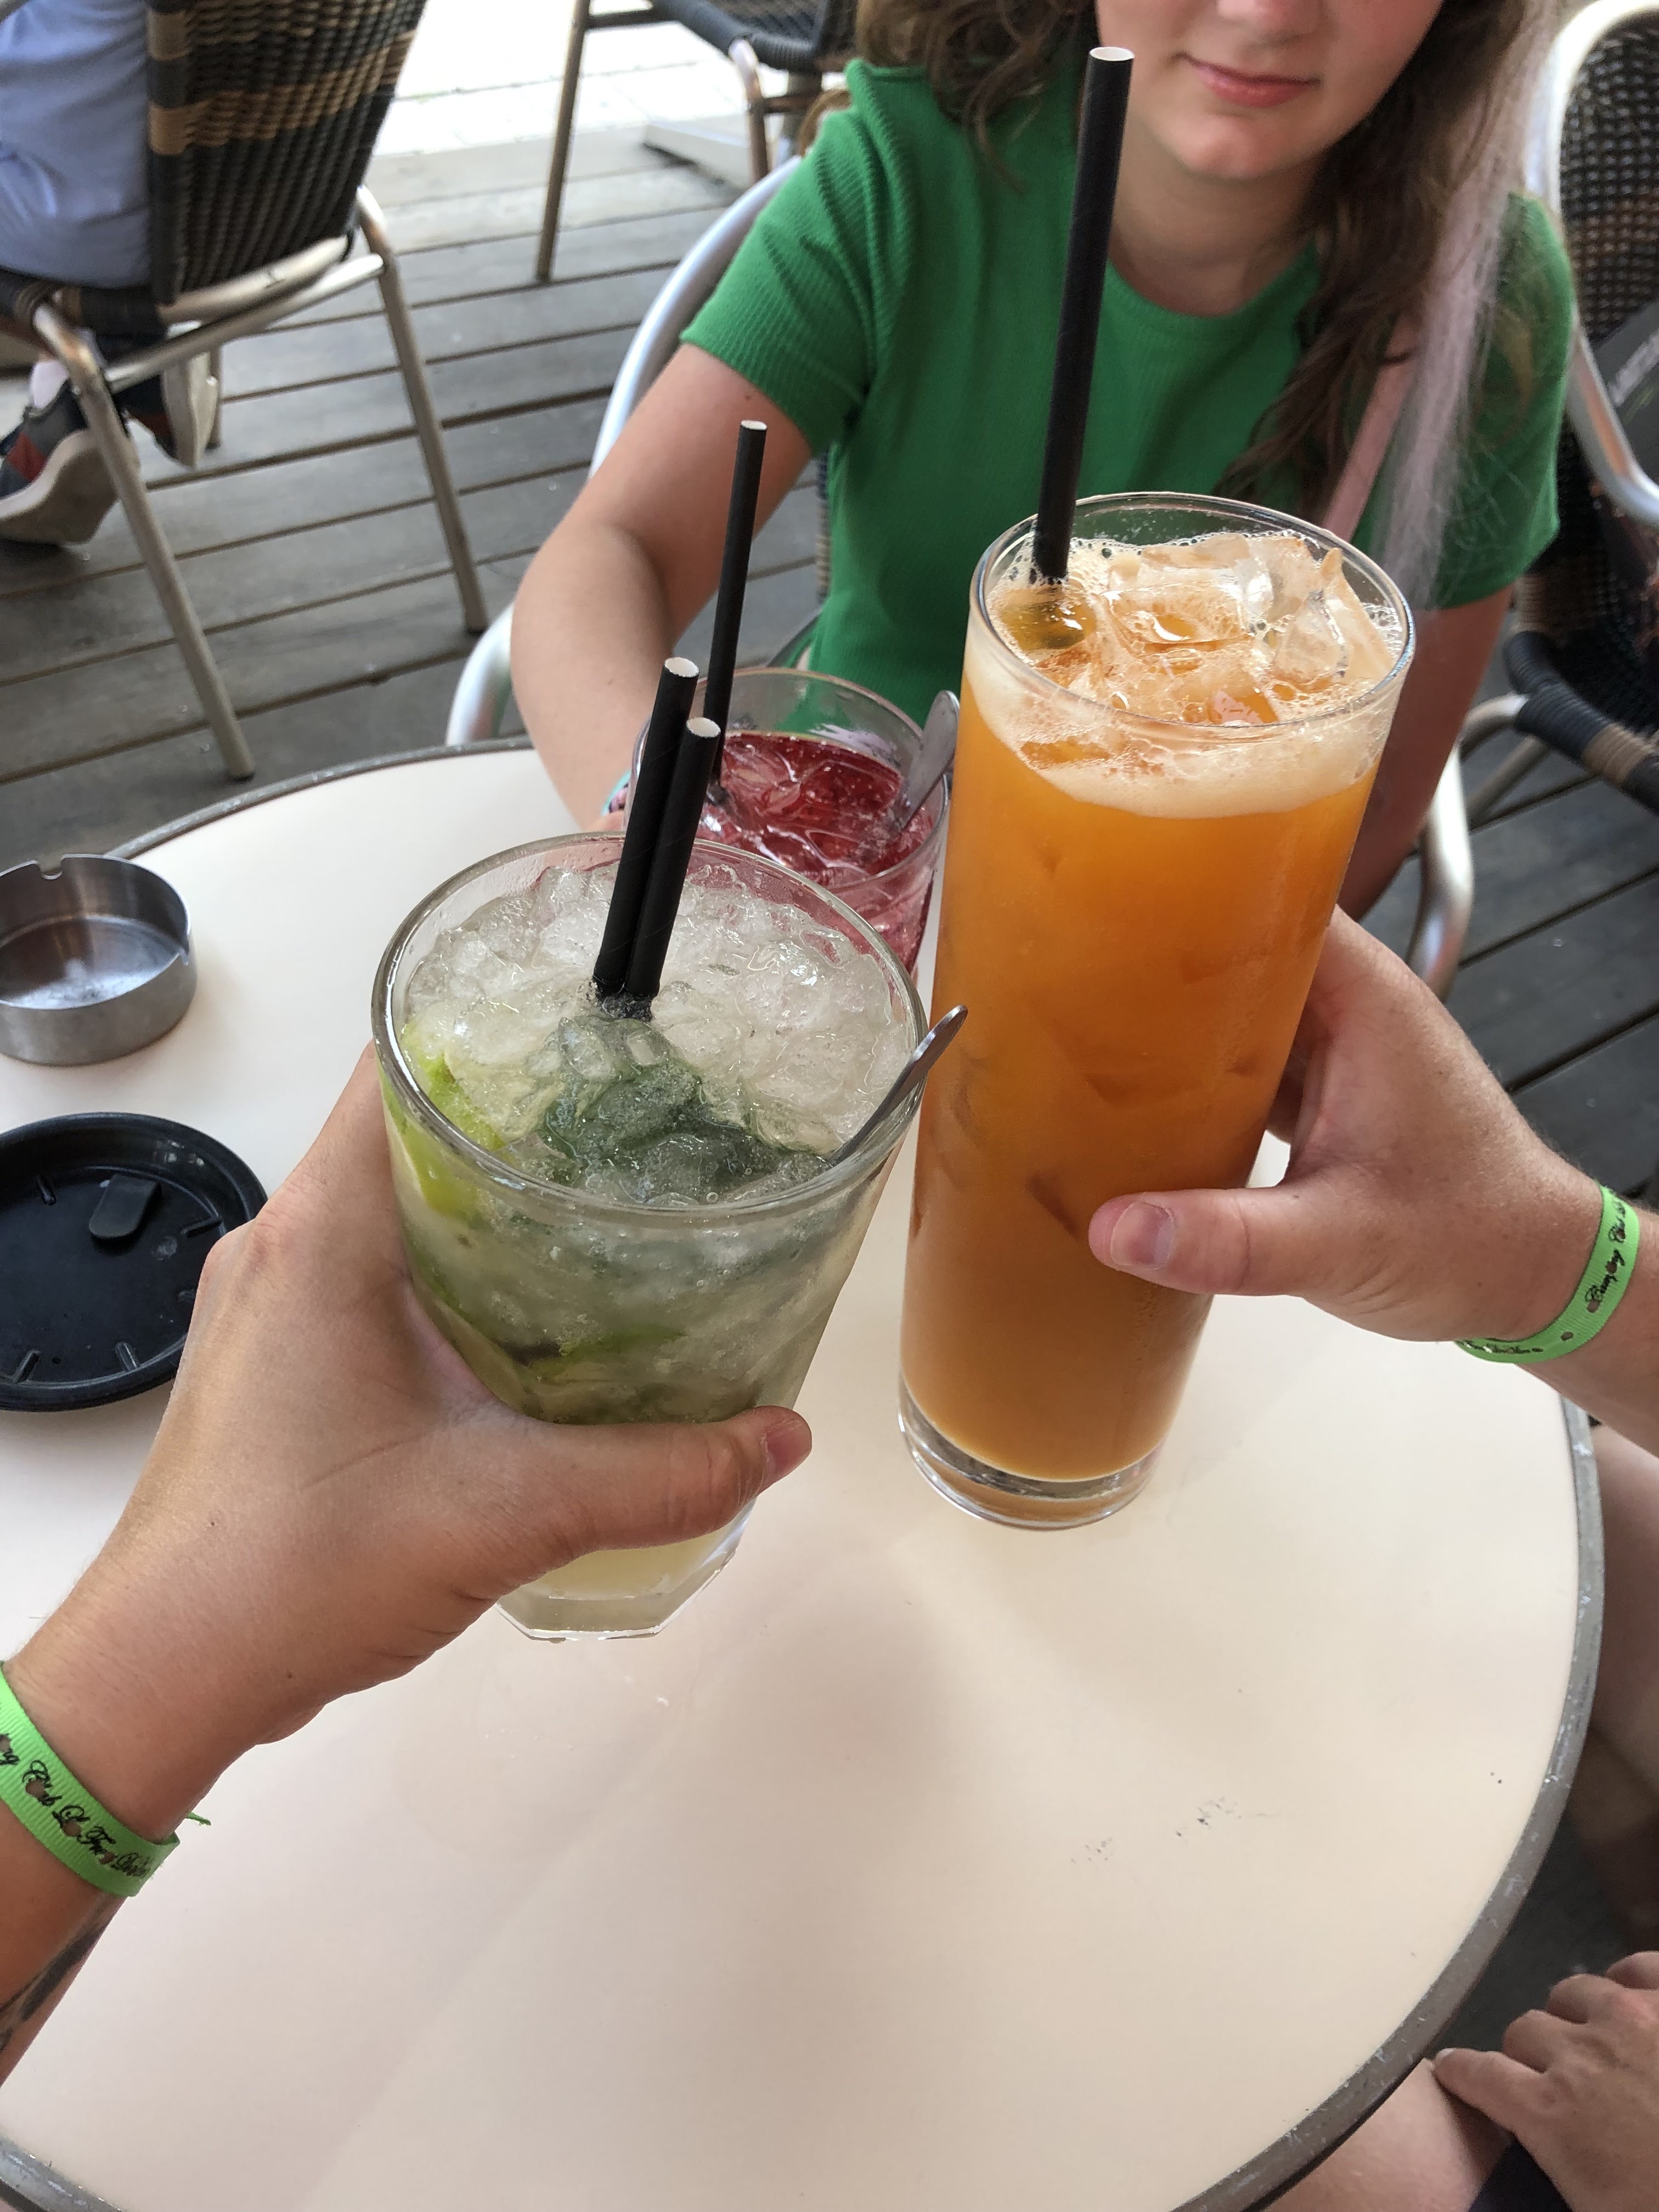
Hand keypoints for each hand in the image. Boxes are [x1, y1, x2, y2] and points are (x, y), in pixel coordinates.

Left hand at [7, 1053, 808, 1835]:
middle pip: (410, 1134)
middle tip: (637, 1149)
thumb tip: (778, 1440)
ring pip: (394, 1213)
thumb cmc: (297, 1567)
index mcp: (324, 1230)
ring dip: (489, 1215)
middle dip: (525, 1133)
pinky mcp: (277, 1362)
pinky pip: (374, 1279)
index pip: (403, 1065)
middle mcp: (284, 1244)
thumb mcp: (507, 1511)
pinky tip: (530, 1332)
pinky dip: (452, 1281)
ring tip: (603, 1232)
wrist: (168, 1673)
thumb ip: (657, 1473)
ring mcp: (270, 1304)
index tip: (603, 1053)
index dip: (505, 1039)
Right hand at [1088, 911, 1598, 1345]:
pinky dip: (1193, 1072)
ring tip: (1076, 1023)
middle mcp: (1349, 1004)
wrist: (1534, 1281)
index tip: (1100, 895)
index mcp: (1362, 997)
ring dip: (1169, 1018)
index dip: (1185, 887)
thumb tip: (1113, 1229)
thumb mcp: (1339, 1242)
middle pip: (1237, 944)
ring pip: (1235, 1005)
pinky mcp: (1324, 1092)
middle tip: (1059, 965)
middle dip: (1155, 955)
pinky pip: (1243, 1058)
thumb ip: (1226, 1239)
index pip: (1266, 895)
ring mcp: (1336, 1047)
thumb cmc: (1470, 1240)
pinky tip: (1133, 1095)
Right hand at [1435, 1956, 1658, 2211]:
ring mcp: (1633, 2018)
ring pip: (1572, 1991)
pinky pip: (1637, 1967)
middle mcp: (1579, 2053)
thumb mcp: (1598, 2204)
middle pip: (1524, 2030)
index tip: (1455, 2071)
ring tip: (1598, 2043)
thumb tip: (1554, 2152)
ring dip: (1575, 2018)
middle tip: (1556, 2084)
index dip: (1461, 2073)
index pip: (1476, 2074)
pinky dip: (1628, 1980)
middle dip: (1530, 2057)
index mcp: (1550, 2112)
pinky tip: (1633, 1998)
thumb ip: (1562, 2164)